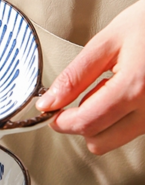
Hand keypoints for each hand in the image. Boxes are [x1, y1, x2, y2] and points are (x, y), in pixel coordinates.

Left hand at [36, 0, 144, 153]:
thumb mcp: (106, 42)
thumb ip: (75, 76)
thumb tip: (49, 102)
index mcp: (135, 86)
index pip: (87, 123)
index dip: (61, 121)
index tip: (51, 112)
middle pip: (101, 142)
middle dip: (80, 125)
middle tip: (74, 102)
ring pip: (116, 140)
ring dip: (100, 122)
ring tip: (106, 89)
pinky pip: (133, 130)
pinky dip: (119, 119)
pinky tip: (122, 94)